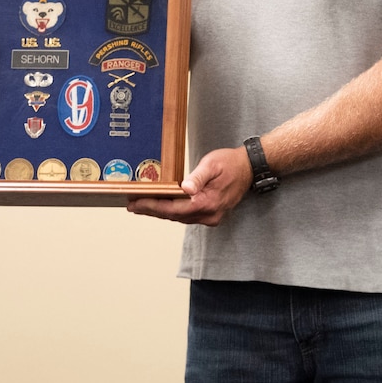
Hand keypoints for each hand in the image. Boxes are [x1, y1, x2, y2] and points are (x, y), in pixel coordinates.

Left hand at [127, 146, 251, 224]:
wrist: (249, 169)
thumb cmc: (230, 164)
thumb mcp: (212, 165)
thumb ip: (198, 177)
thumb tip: (185, 188)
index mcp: (207, 202)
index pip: (173, 209)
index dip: (152, 207)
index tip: (136, 204)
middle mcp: (209, 214)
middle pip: (174, 216)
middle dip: (152, 211)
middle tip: (132, 206)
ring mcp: (211, 217)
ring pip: (179, 218)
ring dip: (160, 213)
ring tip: (142, 206)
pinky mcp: (211, 215)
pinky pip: (187, 216)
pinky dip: (172, 212)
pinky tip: (162, 207)